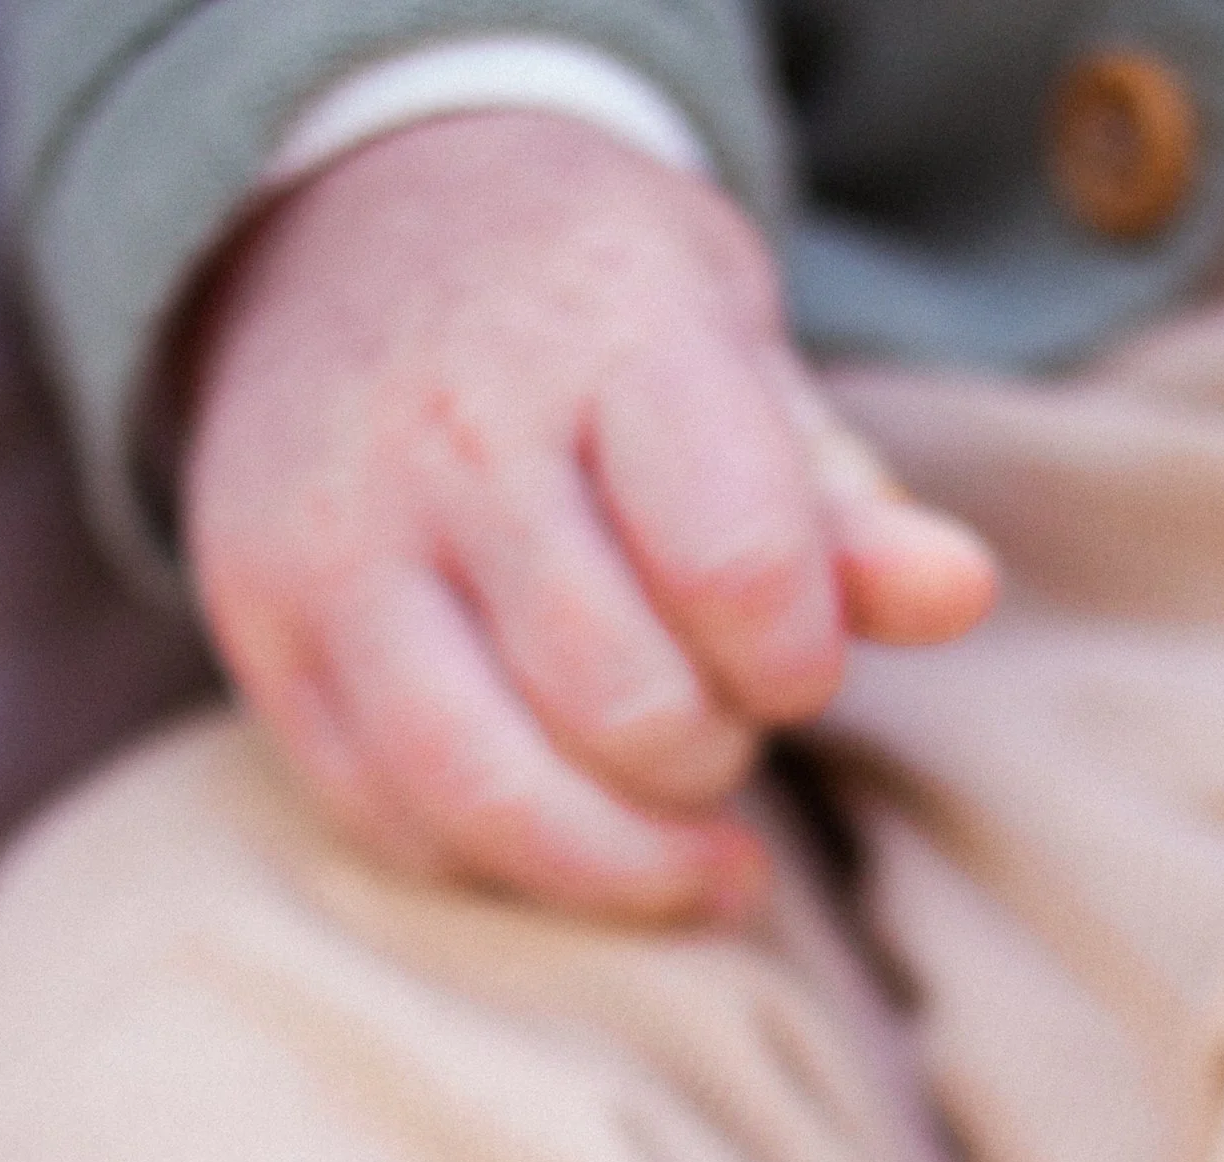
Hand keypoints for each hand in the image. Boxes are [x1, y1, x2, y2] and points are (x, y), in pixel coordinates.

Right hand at [184, 111, 996, 920]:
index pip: (733, 561)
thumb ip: (843, 503)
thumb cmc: (594, 330)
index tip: (795, 658)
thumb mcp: (737, 362)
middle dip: (707, 757)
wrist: (349, 234)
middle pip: (620, 704)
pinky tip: (562, 832)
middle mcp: (450, 435)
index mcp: (604, 336)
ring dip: (618, 861)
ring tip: (685, 854)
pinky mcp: (264, 632)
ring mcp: (335, 542)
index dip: (794, 657)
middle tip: (720, 727)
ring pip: (487, 790)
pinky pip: (390, 819)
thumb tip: (959, 594)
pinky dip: (498, 865)